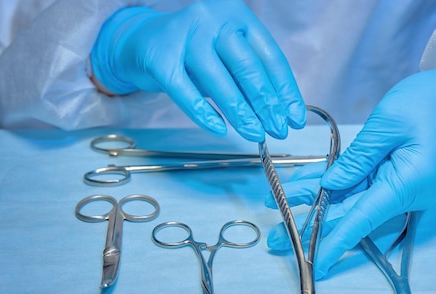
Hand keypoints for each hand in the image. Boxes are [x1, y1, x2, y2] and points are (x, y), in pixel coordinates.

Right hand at [90, 0, 305, 140]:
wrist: (141, 40)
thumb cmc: (195, 52)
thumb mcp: (227, 56)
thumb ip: (250, 77)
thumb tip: (281, 114)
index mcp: (237, 15)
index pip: (269, 57)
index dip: (285, 91)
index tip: (294, 119)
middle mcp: (212, 18)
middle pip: (247, 67)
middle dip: (266, 104)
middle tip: (278, 131)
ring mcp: (184, 34)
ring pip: (218, 81)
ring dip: (240, 113)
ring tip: (255, 135)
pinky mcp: (159, 56)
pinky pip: (185, 92)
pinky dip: (204, 113)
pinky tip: (220, 130)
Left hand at [267, 50, 435, 277]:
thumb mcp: (390, 122)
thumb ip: (358, 158)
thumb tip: (330, 185)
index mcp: (406, 184)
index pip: (360, 221)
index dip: (333, 243)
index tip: (312, 265)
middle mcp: (405, 194)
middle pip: (351, 215)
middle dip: (311, 225)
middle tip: (274, 238)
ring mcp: (403, 186)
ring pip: (352, 199)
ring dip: (317, 203)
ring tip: (279, 209)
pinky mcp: (399, 175)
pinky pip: (362, 184)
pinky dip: (335, 183)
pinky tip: (304, 185)